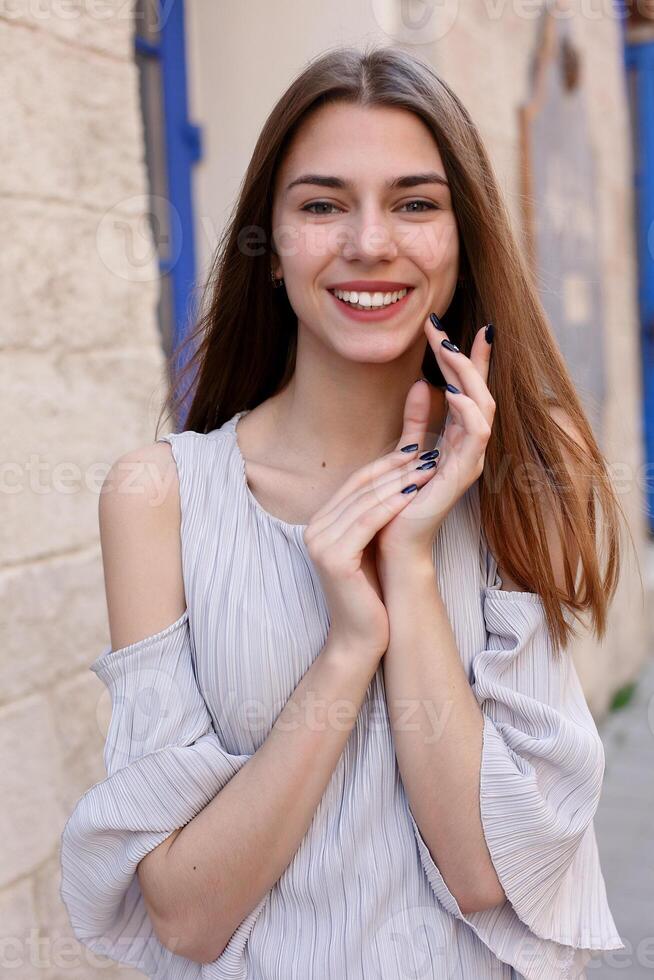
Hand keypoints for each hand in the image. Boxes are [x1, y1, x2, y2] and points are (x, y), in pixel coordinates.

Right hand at [303, 444, 439, 660]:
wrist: (361, 637)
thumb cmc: (372, 592)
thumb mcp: (371, 544)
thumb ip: (373, 513)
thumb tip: (400, 476)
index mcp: (319, 522)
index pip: (355, 482)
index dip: (387, 463)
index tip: (417, 450)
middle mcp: (313, 529)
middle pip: (360, 487)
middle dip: (397, 468)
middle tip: (429, 454)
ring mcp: (320, 543)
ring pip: (366, 501)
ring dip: (400, 481)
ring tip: (429, 469)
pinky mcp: (334, 557)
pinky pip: (367, 521)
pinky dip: (393, 505)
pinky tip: (416, 494)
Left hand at [376, 316, 494, 569]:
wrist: (393, 547)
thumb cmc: (397, 504)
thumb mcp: (405, 452)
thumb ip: (415, 423)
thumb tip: (417, 385)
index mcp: (458, 441)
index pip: (471, 390)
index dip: (472, 358)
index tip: (470, 324)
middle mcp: (470, 448)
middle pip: (479, 391)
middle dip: (463, 356)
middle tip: (439, 326)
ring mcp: (470, 461)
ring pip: (483, 406)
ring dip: (466, 374)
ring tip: (447, 348)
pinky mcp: (462, 475)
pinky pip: (476, 435)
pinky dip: (467, 409)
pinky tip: (450, 389)